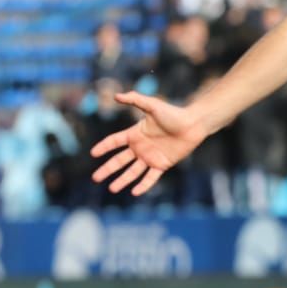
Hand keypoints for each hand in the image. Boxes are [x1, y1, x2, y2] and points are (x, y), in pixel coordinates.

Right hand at [90, 92, 207, 196]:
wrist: (194, 124)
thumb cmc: (174, 113)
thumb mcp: (152, 105)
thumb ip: (135, 99)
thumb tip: (116, 95)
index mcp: (135, 133)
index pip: (114, 141)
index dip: (104, 147)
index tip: (93, 153)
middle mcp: (140, 147)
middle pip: (120, 160)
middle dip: (108, 169)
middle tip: (95, 178)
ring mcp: (150, 157)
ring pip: (132, 171)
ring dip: (122, 180)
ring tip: (111, 189)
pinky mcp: (162, 164)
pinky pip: (150, 177)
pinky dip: (143, 185)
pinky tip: (134, 192)